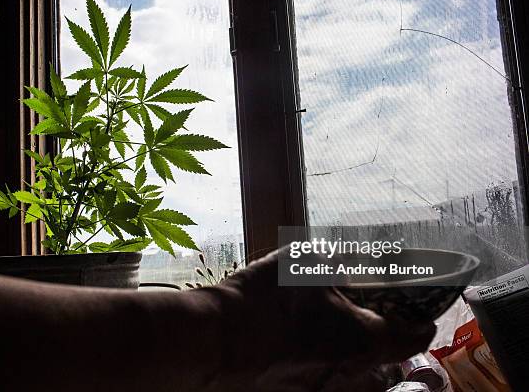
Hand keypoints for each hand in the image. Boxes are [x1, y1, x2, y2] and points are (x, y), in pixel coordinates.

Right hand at [205, 246, 435, 391]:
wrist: (217, 340)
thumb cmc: (265, 301)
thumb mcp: (304, 265)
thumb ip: (334, 262)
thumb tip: (345, 261)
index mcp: (363, 338)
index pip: (414, 338)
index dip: (423, 324)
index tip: (423, 316)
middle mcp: (351, 373)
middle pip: (388, 368)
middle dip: (389, 349)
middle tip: (377, 327)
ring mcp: (323, 391)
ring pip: (359, 383)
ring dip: (360, 363)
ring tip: (343, 342)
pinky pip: (327, 386)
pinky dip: (328, 371)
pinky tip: (308, 352)